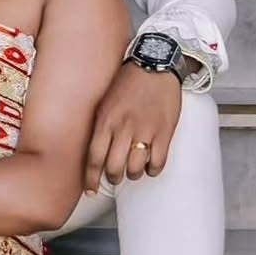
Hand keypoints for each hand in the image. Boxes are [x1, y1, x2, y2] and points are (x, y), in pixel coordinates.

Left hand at [84, 61, 181, 191]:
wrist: (155, 64)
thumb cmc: (127, 83)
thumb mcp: (104, 102)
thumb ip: (100, 127)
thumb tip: (94, 154)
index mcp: (105, 120)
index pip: (94, 158)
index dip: (91, 179)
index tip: (91, 190)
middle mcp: (123, 128)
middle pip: (114, 168)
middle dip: (114, 178)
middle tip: (116, 177)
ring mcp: (145, 131)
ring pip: (135, 169)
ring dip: (133, 174)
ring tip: (134, 169)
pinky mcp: (165, 131)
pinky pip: (157, 162)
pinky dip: (153, 169)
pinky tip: (150, 164)